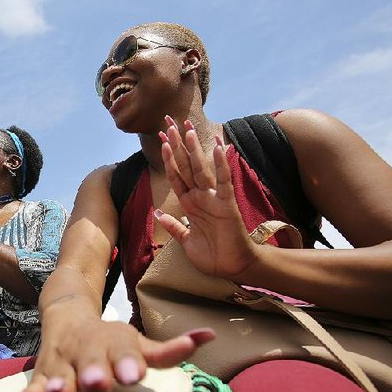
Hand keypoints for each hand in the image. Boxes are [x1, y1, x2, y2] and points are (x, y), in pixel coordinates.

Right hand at [11, 311, 214, 391]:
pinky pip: (34, 385)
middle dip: (94, 372)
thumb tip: (211, 335)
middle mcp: (90, 350)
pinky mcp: (44, 372)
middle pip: (91, 362)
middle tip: (98, 384)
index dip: (129, 362)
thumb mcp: (138, 342)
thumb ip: (169, 350)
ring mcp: (65, 361)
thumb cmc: (111, 340)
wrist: (67, 315)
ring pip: (61, 373)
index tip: (134, 376)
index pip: (126, 351)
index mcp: (117, 343)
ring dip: (59, 384)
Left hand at [156, 116, 259, 278]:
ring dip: (193, 149)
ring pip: (201, 169)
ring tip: (187, 129)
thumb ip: (173, 226)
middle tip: (168, 123)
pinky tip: (219, 147)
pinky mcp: (227, 204)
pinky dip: (221, 164)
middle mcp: (200, 197)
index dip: (168, 158)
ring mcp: (213, 198)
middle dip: (177, 145)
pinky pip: (224, 181)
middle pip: (185, 166)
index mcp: (189, 204)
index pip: (176, 175)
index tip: (161, 139)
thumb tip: (157, 213)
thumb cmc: (213, 255)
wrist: (233, 268)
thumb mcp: (185, 241)